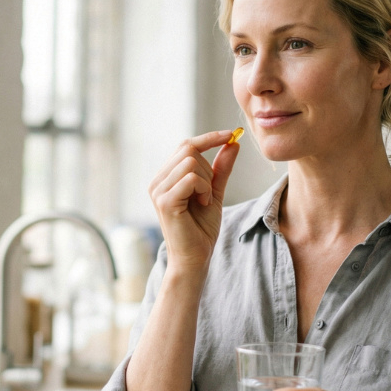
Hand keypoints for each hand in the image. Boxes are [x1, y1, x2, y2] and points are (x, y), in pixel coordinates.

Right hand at [148, 130, 239, 271]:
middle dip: (208, 168)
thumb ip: (221, 168)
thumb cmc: (202, 228)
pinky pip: (191, 178)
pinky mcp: (164, 201)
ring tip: (205, 200)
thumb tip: (232, 143)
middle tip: (209, 192)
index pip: (186, 145)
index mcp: (166, 177)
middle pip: (188, 149)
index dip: (209, 137)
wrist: (196, 257)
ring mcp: (158, 190)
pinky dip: (203, 189)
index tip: (231, 133)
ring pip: (190, 162)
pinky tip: (203, 204)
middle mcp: (158, 181)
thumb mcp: (214, 192)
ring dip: (206, 180)